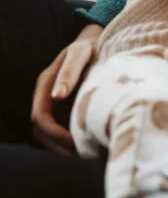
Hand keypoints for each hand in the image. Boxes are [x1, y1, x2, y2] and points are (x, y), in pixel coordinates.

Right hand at [31, 23, 102, 154]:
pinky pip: (63, 129)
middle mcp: (47, 95)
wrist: (98, 41)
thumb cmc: (91, 45)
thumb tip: (57, 96)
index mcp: (46, 83)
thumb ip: (69, 72)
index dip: (54, 134)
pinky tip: (90, 145)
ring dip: (64, 148)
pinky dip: (71, 141)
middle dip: (58, 146)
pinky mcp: (66, 107)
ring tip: (86, 154)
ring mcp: (55, 102)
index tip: (75, 142)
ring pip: (50, 133)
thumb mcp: (81, 53)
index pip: (40, 116)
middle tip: (82, 155)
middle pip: (42, 130)